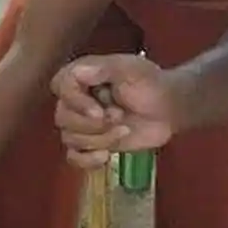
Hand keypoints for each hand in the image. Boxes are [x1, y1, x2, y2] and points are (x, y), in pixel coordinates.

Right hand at [51, 54, 176, 168]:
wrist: (167, 108)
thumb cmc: (150, 84)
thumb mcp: (131, 69)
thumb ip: (105, 68)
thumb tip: (78, 72)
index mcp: (81, 75)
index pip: (60, 87)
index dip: (76, 102)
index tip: (99, 112)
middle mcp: (75, 99)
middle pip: (63, 117)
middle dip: (94, 124)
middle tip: (120, 117)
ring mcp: (82, 123)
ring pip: (70, 138)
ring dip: (99, 139)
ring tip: (124, 130)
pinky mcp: (90, 143)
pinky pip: (73, 157)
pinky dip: (87, 160)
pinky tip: (106, 156)